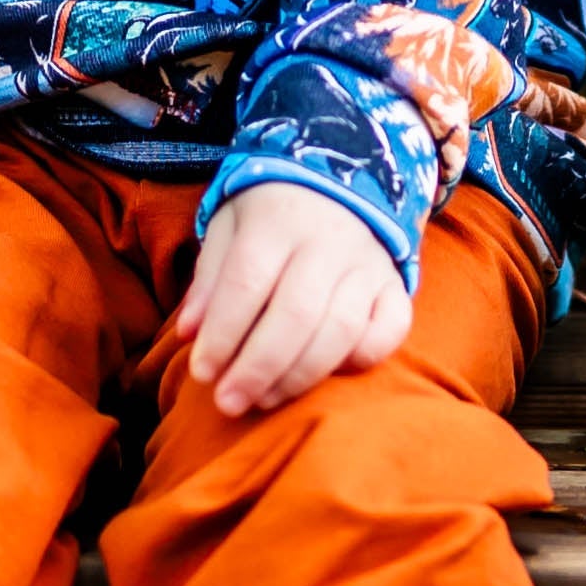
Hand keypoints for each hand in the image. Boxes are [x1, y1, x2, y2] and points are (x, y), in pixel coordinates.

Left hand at [180, 187, 411, 419]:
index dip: (222, 335)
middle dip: (258, 368)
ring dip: (299, 376)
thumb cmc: (269, 216)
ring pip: (342, 330)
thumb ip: (208, 280)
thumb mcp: (227, 229)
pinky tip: (327, 375)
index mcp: (277, 219)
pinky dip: (362, 359)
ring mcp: (369, 264)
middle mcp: (329, 240)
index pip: (247, 283)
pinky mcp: (395, 285)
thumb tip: (190, 333)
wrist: (339, 181)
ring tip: (264, 400)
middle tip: (228, 404)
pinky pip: (390, 331)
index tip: (201, 373)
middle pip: (296, 314)